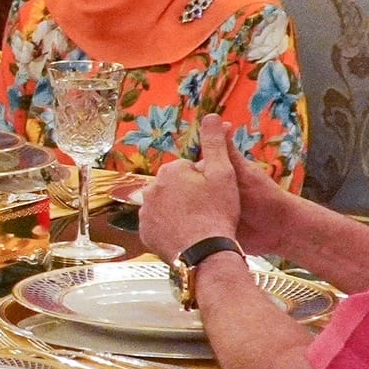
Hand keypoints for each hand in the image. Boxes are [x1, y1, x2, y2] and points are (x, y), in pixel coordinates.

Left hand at [140, 126, 245, 259]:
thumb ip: (214, 142)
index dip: (205, 183)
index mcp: (170, 171)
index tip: (214, 196)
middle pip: (176, 188)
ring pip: (166, 206)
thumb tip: (212, 116)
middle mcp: (152, 188)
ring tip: (198, 225)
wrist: (206, 253)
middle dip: (190, 196)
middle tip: (208, 211)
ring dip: (179, 212)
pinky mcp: (145, 233)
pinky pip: (159, 226)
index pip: (189, 171)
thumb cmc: (217, 213)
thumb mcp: (223, 172)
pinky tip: (186, 236)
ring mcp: (146, 212)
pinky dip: (170, 229)